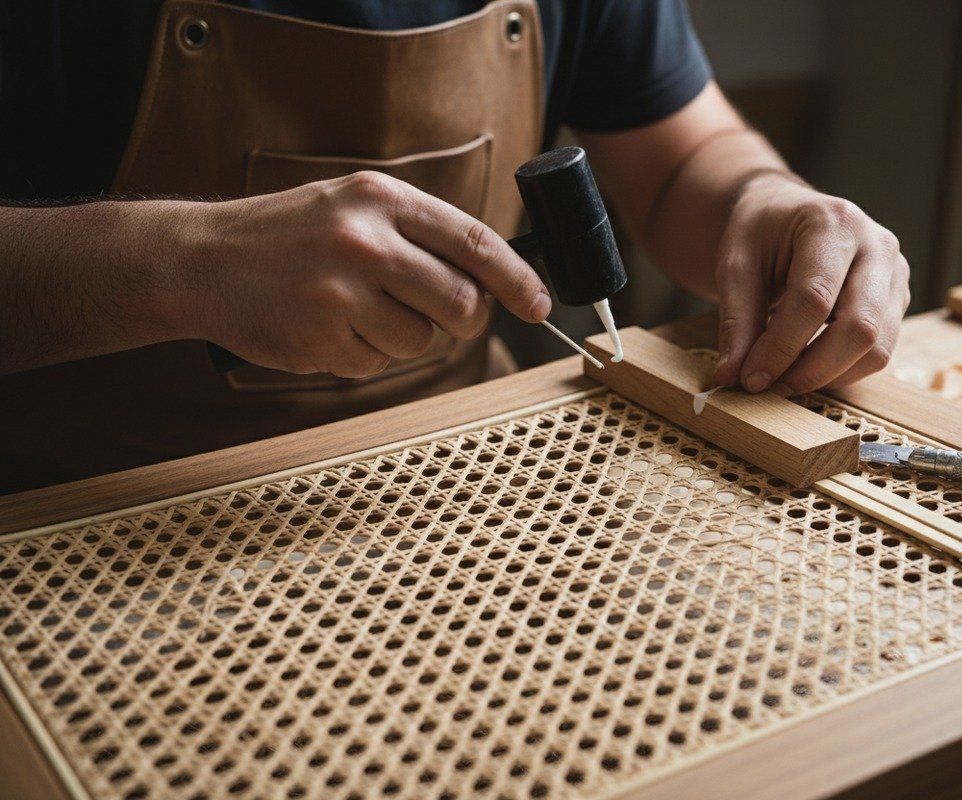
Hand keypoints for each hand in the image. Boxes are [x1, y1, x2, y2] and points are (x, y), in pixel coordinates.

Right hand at [184, 171, 551, 376]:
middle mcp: (364, 242)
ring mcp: (339, 294)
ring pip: (421, 341)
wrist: (201, 260)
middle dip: (463, 319)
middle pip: (460, 303)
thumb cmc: (290, 234)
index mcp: (381, 199)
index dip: (517, 279)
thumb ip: (419, 233)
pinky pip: (377, 365)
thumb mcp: (354, 205)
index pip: (475, 241)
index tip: (539, 303)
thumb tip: (492, 279)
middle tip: (440, 315)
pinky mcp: (319, 340)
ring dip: (404, 337)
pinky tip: (329, 327)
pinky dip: (364, 355)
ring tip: (359, 310)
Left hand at [711, 174, 909, 394]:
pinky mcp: (896, 300)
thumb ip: (736, 321)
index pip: (814, 298)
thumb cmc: (762, 233)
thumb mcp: (735, 264)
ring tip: (785, 380)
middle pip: (859, 327)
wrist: (789, 215)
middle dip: (812, 370)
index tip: (750, 378)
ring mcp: (895, 274)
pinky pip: (879, 351)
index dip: (781, 347)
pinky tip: (807, 368)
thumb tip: (731, 377)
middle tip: (770, 388)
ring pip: (877, 348)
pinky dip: (842, 371)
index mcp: (834, 222)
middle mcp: (877, 245)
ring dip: (829, 376)